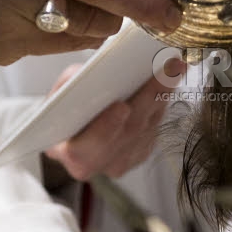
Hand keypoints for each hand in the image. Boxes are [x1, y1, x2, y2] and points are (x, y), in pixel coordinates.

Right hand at [44, 58, 185, 180]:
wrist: (72, 128)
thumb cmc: (62, 110)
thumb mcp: (57, 94)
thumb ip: (72, 85)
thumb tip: (100, 69)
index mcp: (69, 153)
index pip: (85, 149)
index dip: (105, 129)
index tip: (121, 107)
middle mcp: (97, 164)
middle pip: (128, 133)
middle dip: (149, 97)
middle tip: (166, 70)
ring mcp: (121, 161)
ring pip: (147, 128)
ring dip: (163, 94)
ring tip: (174, 67)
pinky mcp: (140, 154)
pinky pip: (155, 127)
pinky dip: (162, 101)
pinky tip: (171, 79)